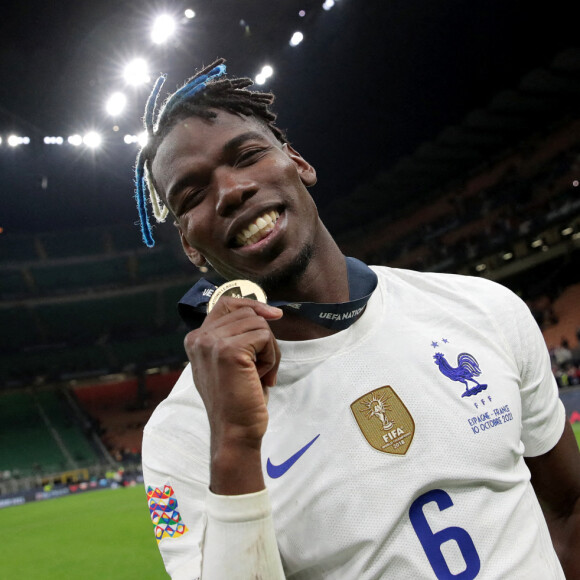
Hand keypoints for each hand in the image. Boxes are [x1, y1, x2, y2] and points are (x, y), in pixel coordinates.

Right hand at [184, 297, 282, 493]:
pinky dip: (271, 358)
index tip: (273, 314)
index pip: (226, 303)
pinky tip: (261, 378)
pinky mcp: (229, 351)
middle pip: (248, 313)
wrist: (235, 432)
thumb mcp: (229, 362)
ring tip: (259, 375)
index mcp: (195, 339)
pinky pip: (265, 337)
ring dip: (269, 350)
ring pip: (259, 324)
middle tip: (262, 368)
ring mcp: (211, 343)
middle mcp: (199, 338)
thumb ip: (234, 336)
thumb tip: (265, 311)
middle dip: (265, 339)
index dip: (252, 305)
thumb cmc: (238, 400)